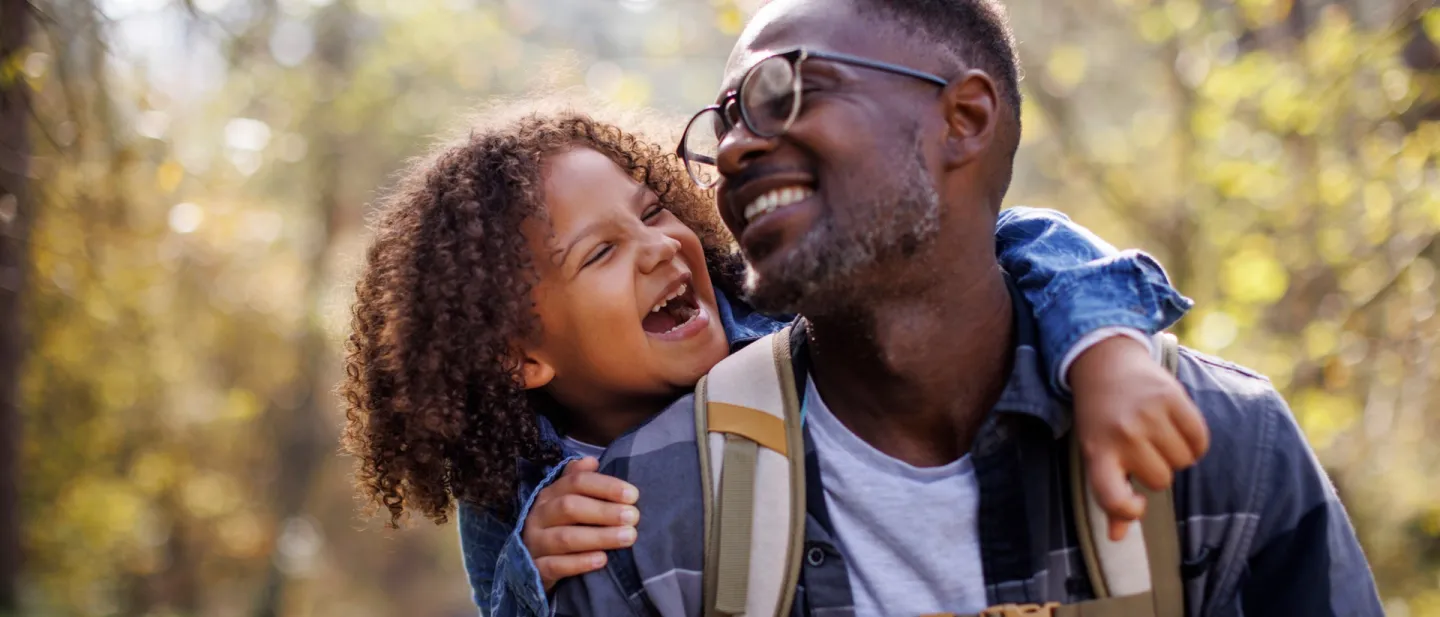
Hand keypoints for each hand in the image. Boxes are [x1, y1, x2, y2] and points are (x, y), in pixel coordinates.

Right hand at [521, 457, 640, 590]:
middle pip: (570, 507)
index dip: (605, 486)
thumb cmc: (559, 527)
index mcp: (550, 495)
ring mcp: (535, 543)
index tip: (633, 495)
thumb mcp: (565, 500)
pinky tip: (602, 560)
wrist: (529, 564)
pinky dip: (579, 563)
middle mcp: (540, 516)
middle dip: (604, 511)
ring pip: (565, 538)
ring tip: (628, 537)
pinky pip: (555, 565)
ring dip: (599, 536)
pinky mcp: (536, 569)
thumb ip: (578, 480)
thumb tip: (591, 460)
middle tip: (633, 517)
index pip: (576, 482)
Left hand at [1070, 336, 1208, 540]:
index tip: (1136, 502)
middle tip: (1141, 447)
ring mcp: (1148, 415)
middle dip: (1156, 469)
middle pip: (1161, 481)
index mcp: (1098, 452)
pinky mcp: (1172, 398)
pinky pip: (1200, 441)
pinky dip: (1194, 440)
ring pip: (1183, 462)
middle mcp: (1122, 435)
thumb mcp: (1096, 453)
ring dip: (1175, 454)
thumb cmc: (1101, 420)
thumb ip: (1109, 495)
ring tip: (1157, 433)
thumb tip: (1117, 538)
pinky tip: (1176, 427)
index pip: (1113, 499)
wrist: (1104, 363)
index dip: (1128, 510)